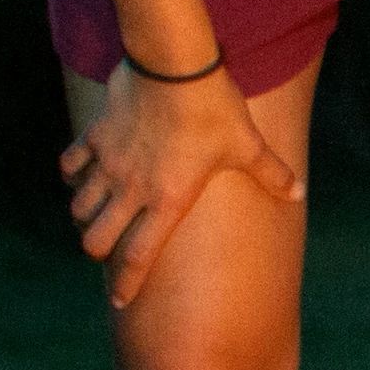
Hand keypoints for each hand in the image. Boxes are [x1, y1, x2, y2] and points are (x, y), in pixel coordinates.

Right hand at [57, 64, 298, 305]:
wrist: (175, 66)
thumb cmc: (214, 109)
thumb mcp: (246, 144)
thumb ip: (271, 172)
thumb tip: (300, 192)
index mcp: (167, 201)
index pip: (139, 256)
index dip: (127, 284)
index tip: (119, 303)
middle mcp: (132, 190)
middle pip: (96, 240)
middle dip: (97, 251)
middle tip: (106, 248)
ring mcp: (109, 164)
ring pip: (79, 206)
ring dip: (84, 215)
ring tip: (95, 214)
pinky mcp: (95, 137)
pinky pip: (70, 165)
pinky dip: (71, 175)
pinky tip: (79, 174)